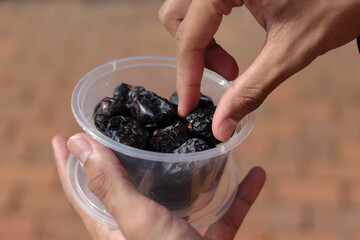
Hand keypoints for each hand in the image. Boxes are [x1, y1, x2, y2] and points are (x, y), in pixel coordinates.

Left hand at [52, 133, 265, 239]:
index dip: (67, 163)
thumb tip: (75, 143)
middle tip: (119, 131)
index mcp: (115, 228)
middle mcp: (142, 231)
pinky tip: (255, 174)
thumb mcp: (136, 220)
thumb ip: (108, 184)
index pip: (80, 190)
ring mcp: (177, 236)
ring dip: (185, 171)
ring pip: (177, 195)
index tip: (60, 136)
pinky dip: (241, 196)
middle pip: (125, 188)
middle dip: (119, 159)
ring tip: (182, 144)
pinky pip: (225, 213)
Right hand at [159, 0, 359, 140]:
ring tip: (230, 66)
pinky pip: (203, 7)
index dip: (187, 75)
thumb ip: (251, 90)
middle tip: (225, 76)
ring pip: (186, 12)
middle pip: (178, 18)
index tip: (187, 107)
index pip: (189, 34)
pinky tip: (228, 47)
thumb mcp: (290, 51)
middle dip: (193, 56)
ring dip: (199, 44)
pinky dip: (209, 31)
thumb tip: (221, 127)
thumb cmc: (338, 4)